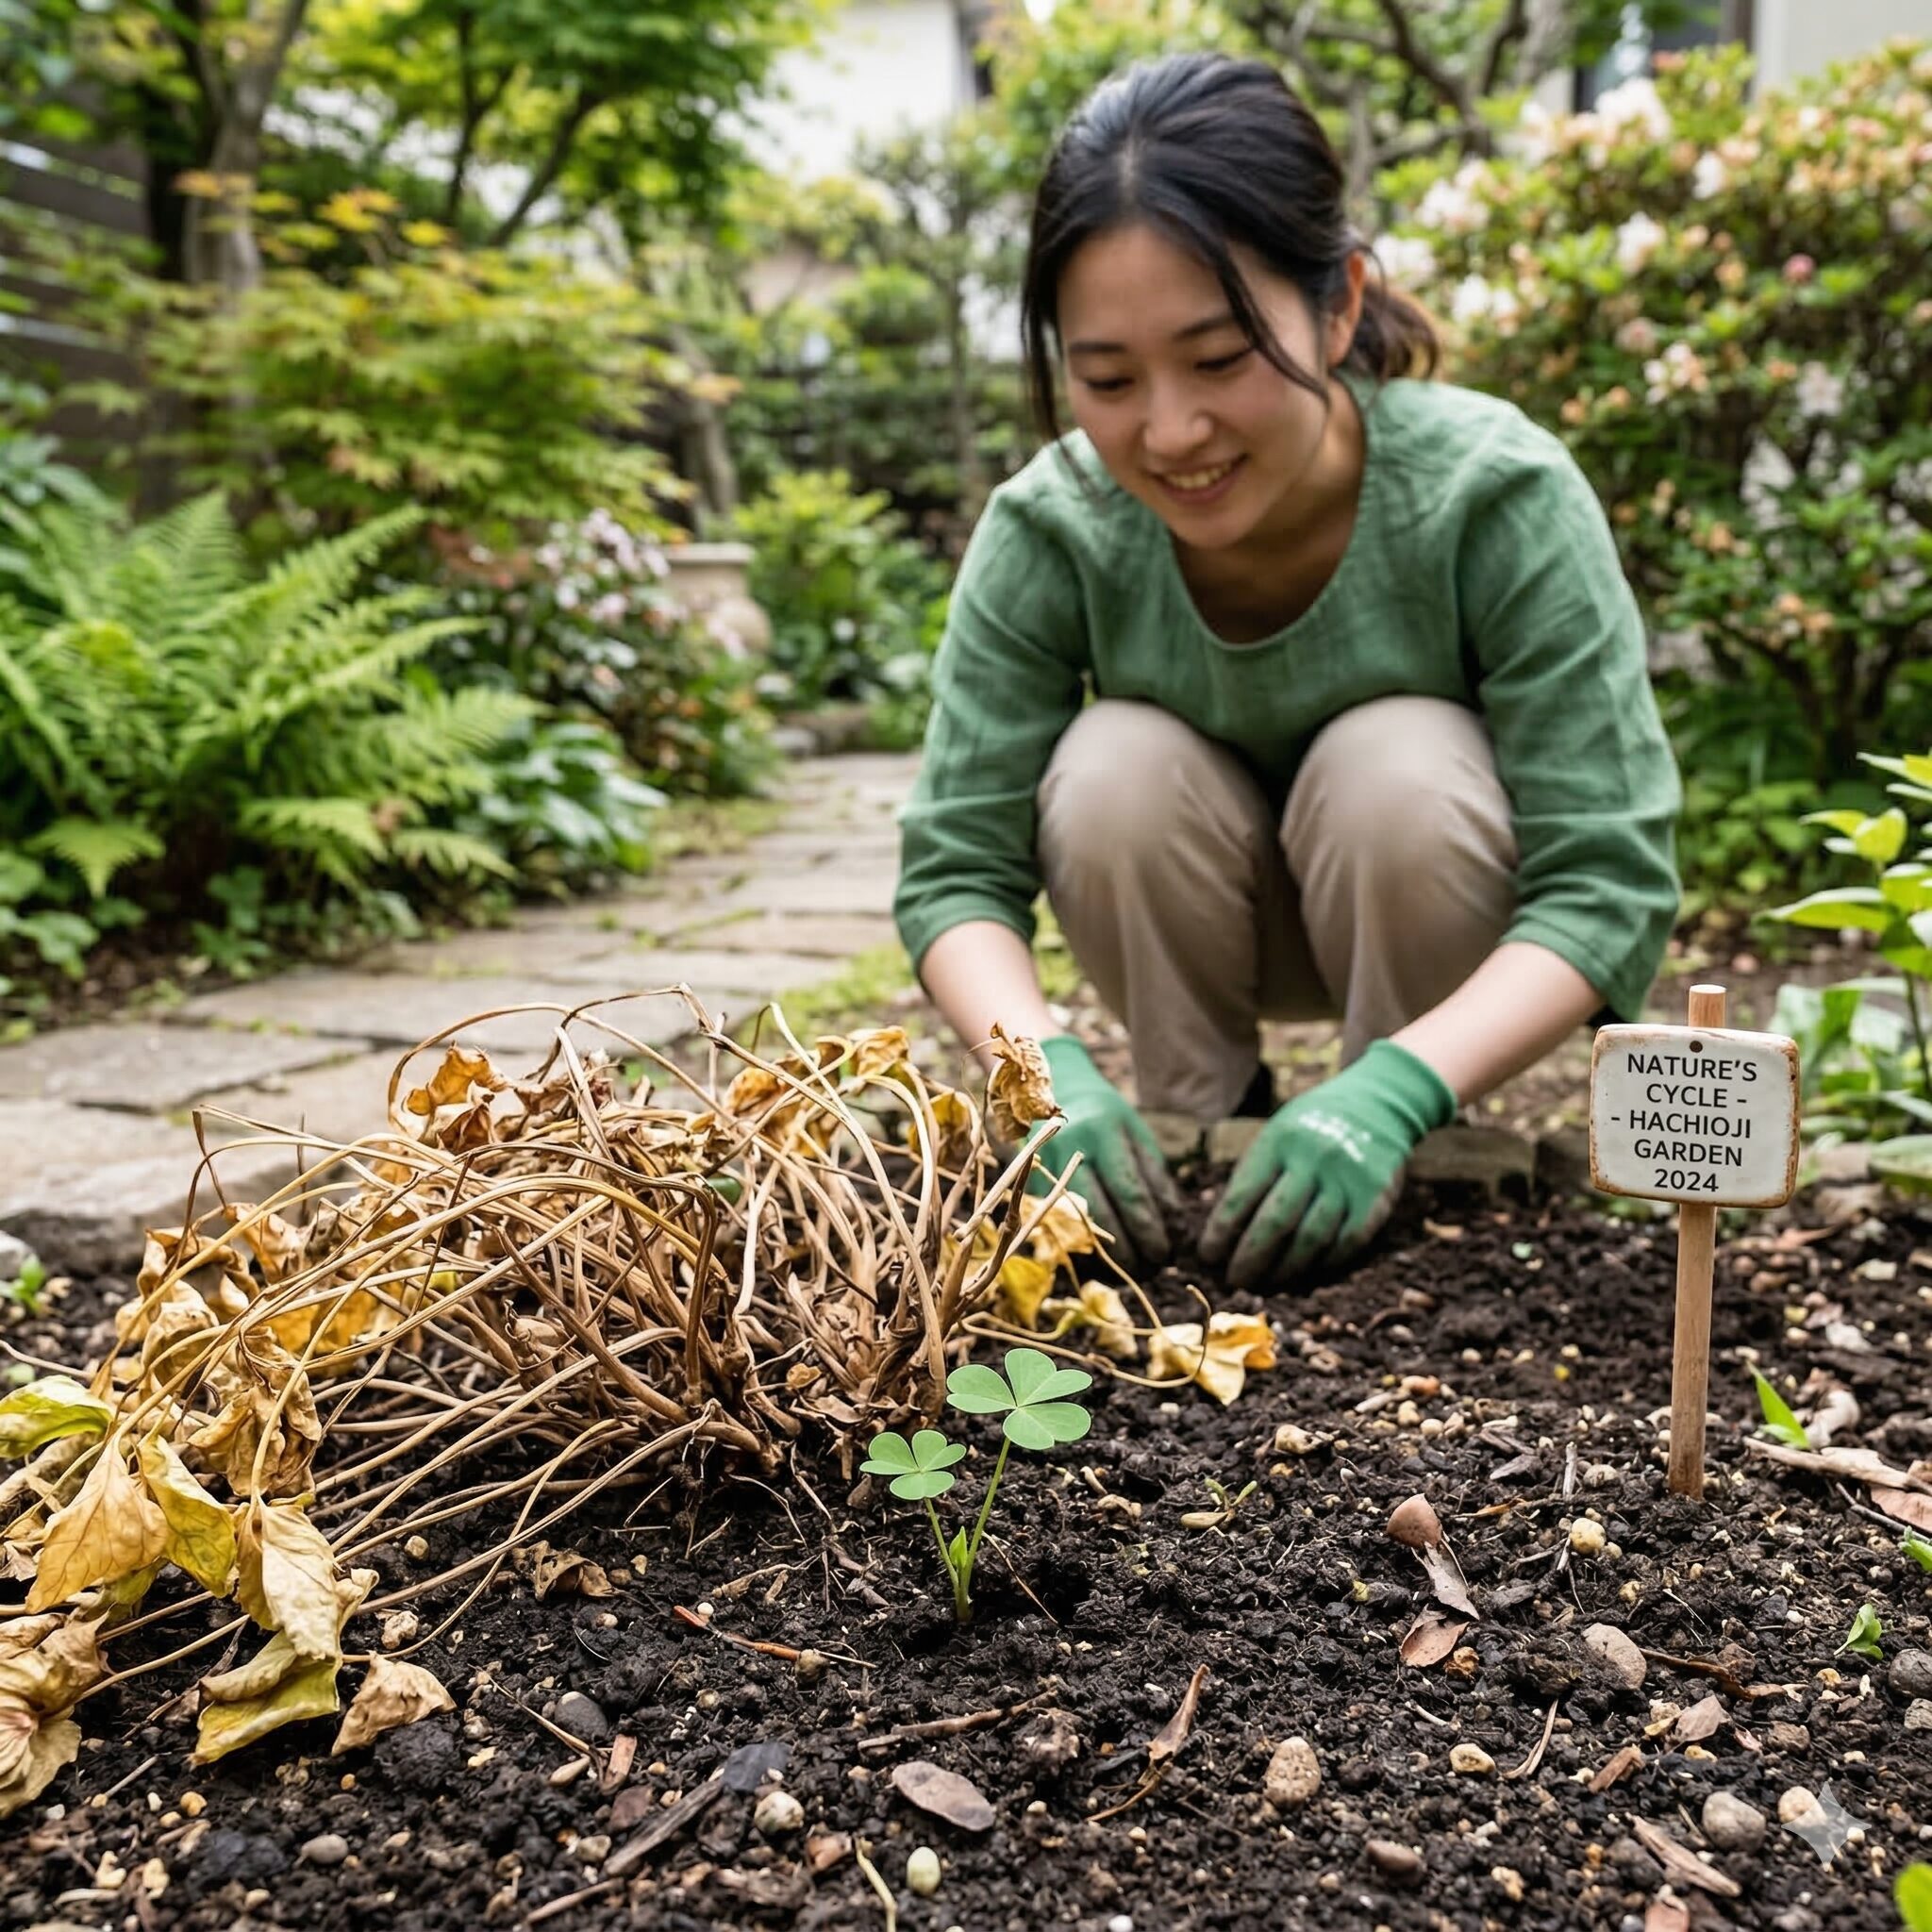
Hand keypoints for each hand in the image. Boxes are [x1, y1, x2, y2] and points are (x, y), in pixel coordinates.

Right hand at [1028, 1034, 1179, 1269]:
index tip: (1165, 1251)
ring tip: (1126, 1266)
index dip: (1149, 1228)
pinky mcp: (1029, 1179)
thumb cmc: (1104, 1113)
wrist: (1053, 1084)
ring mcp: (1044, 1166)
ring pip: (1073, 1221)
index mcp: (1104, 1133)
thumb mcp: (1135, 1132)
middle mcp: (1070, 1149)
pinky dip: (1076, 1242)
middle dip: (1127, 1246)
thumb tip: (1174, 1223)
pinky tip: (1095, 1255)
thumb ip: (1154, 1174)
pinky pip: (1054, 1220)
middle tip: (1149, 1266)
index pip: (1130, 1192)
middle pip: (1100, 1212)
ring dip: (1100, 1251)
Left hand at [1199, 1040, 1455, 1288]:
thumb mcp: (1276, 1135)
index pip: (1242, 1196)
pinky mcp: (1376, 1198)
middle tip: (1235, 1281)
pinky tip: (1306, 1272)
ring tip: (1267, 1284)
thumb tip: (1222, 1232)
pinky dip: (1323, 1263)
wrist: (1376, 1104)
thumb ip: (1254, 1176)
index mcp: (1278, 1142)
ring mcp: (1347, 1179)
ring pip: (1311, 1238)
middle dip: (1249, 1258)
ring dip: (1285, 1269)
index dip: (1221, 1232)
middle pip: (1275, 1222)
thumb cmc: (1310, 1128)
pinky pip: (1346, 1242)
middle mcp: (1313, 1159)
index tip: (1208, 1256)